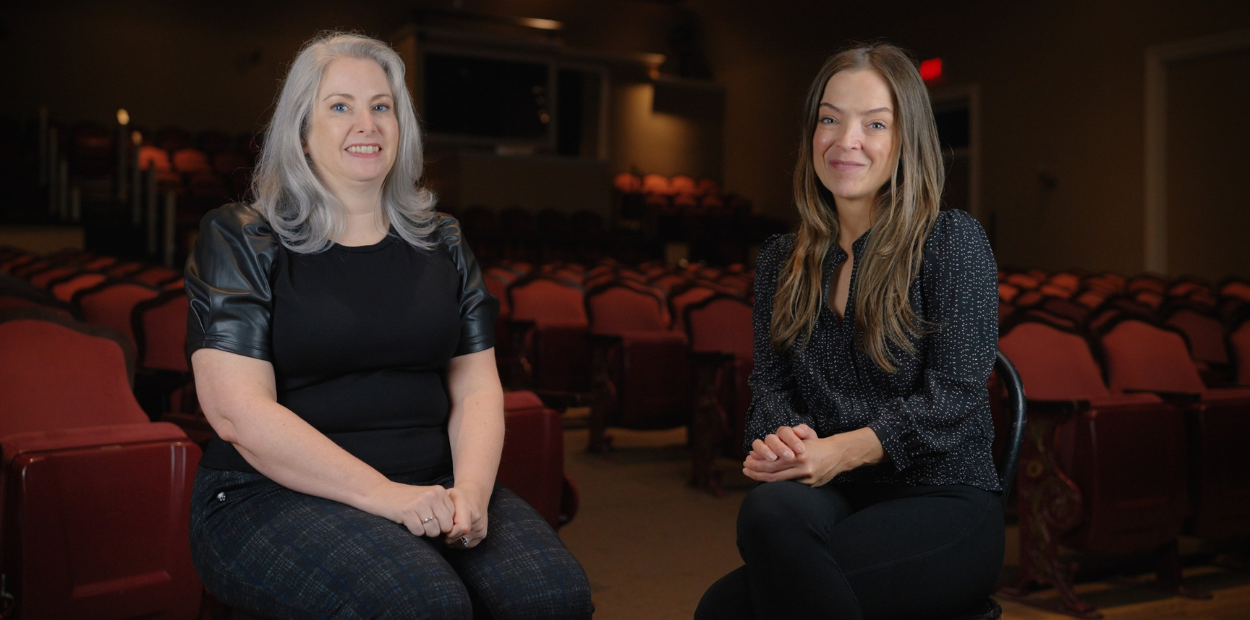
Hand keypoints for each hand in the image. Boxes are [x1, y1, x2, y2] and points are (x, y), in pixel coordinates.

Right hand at [376, 482, 455, 537]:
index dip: (443, 524)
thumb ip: (442, 509)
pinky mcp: (407, 511)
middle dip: (436, 530)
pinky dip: (413, 531)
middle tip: (424, 524)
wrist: (381, 493)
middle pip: (446, 526)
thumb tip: (455, 529)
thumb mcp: (428, 498)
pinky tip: (407, 522)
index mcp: (440, 492)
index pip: (453, 517)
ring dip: (424, 532)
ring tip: (416, 522)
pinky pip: (418, 532)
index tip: (432, 521)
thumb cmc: (407, 500)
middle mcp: (432, 495)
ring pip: (433, 531)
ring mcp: (420, 503)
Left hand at [445, 482, 491, 548]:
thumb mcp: (448, 496)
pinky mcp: (482, 535)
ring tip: (451, 529)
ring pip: (461, 544)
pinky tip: (457, 533)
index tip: (443, 527)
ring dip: (453, 540)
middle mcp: (478, 520)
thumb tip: (432, 522)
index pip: (462, 528)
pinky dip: (459, 541)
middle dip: (448, 537)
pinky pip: (466, 545)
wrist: (476, 494)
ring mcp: (481, 529)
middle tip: (444, 528)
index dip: (449, 532)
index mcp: (469, 509)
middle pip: (459, 538)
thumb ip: (441, 508)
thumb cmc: (459, 496)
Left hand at [744, 426, 884, 486]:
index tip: (747, 461)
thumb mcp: (804, 436)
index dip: (757, 464)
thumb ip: (787, 438)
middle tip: (745, 468)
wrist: (840, 455)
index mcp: (800, 456)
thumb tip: (764, 444)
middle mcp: (802, 469)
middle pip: (773, 474)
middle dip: (756, 472)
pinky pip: (788, 485)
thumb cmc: (818, 444)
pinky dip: (776, 482)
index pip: (772, 463)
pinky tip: (766, 478)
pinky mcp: (810, 486)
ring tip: (751, 474)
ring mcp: (806, 479)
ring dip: (762, 478)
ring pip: (778, 482)